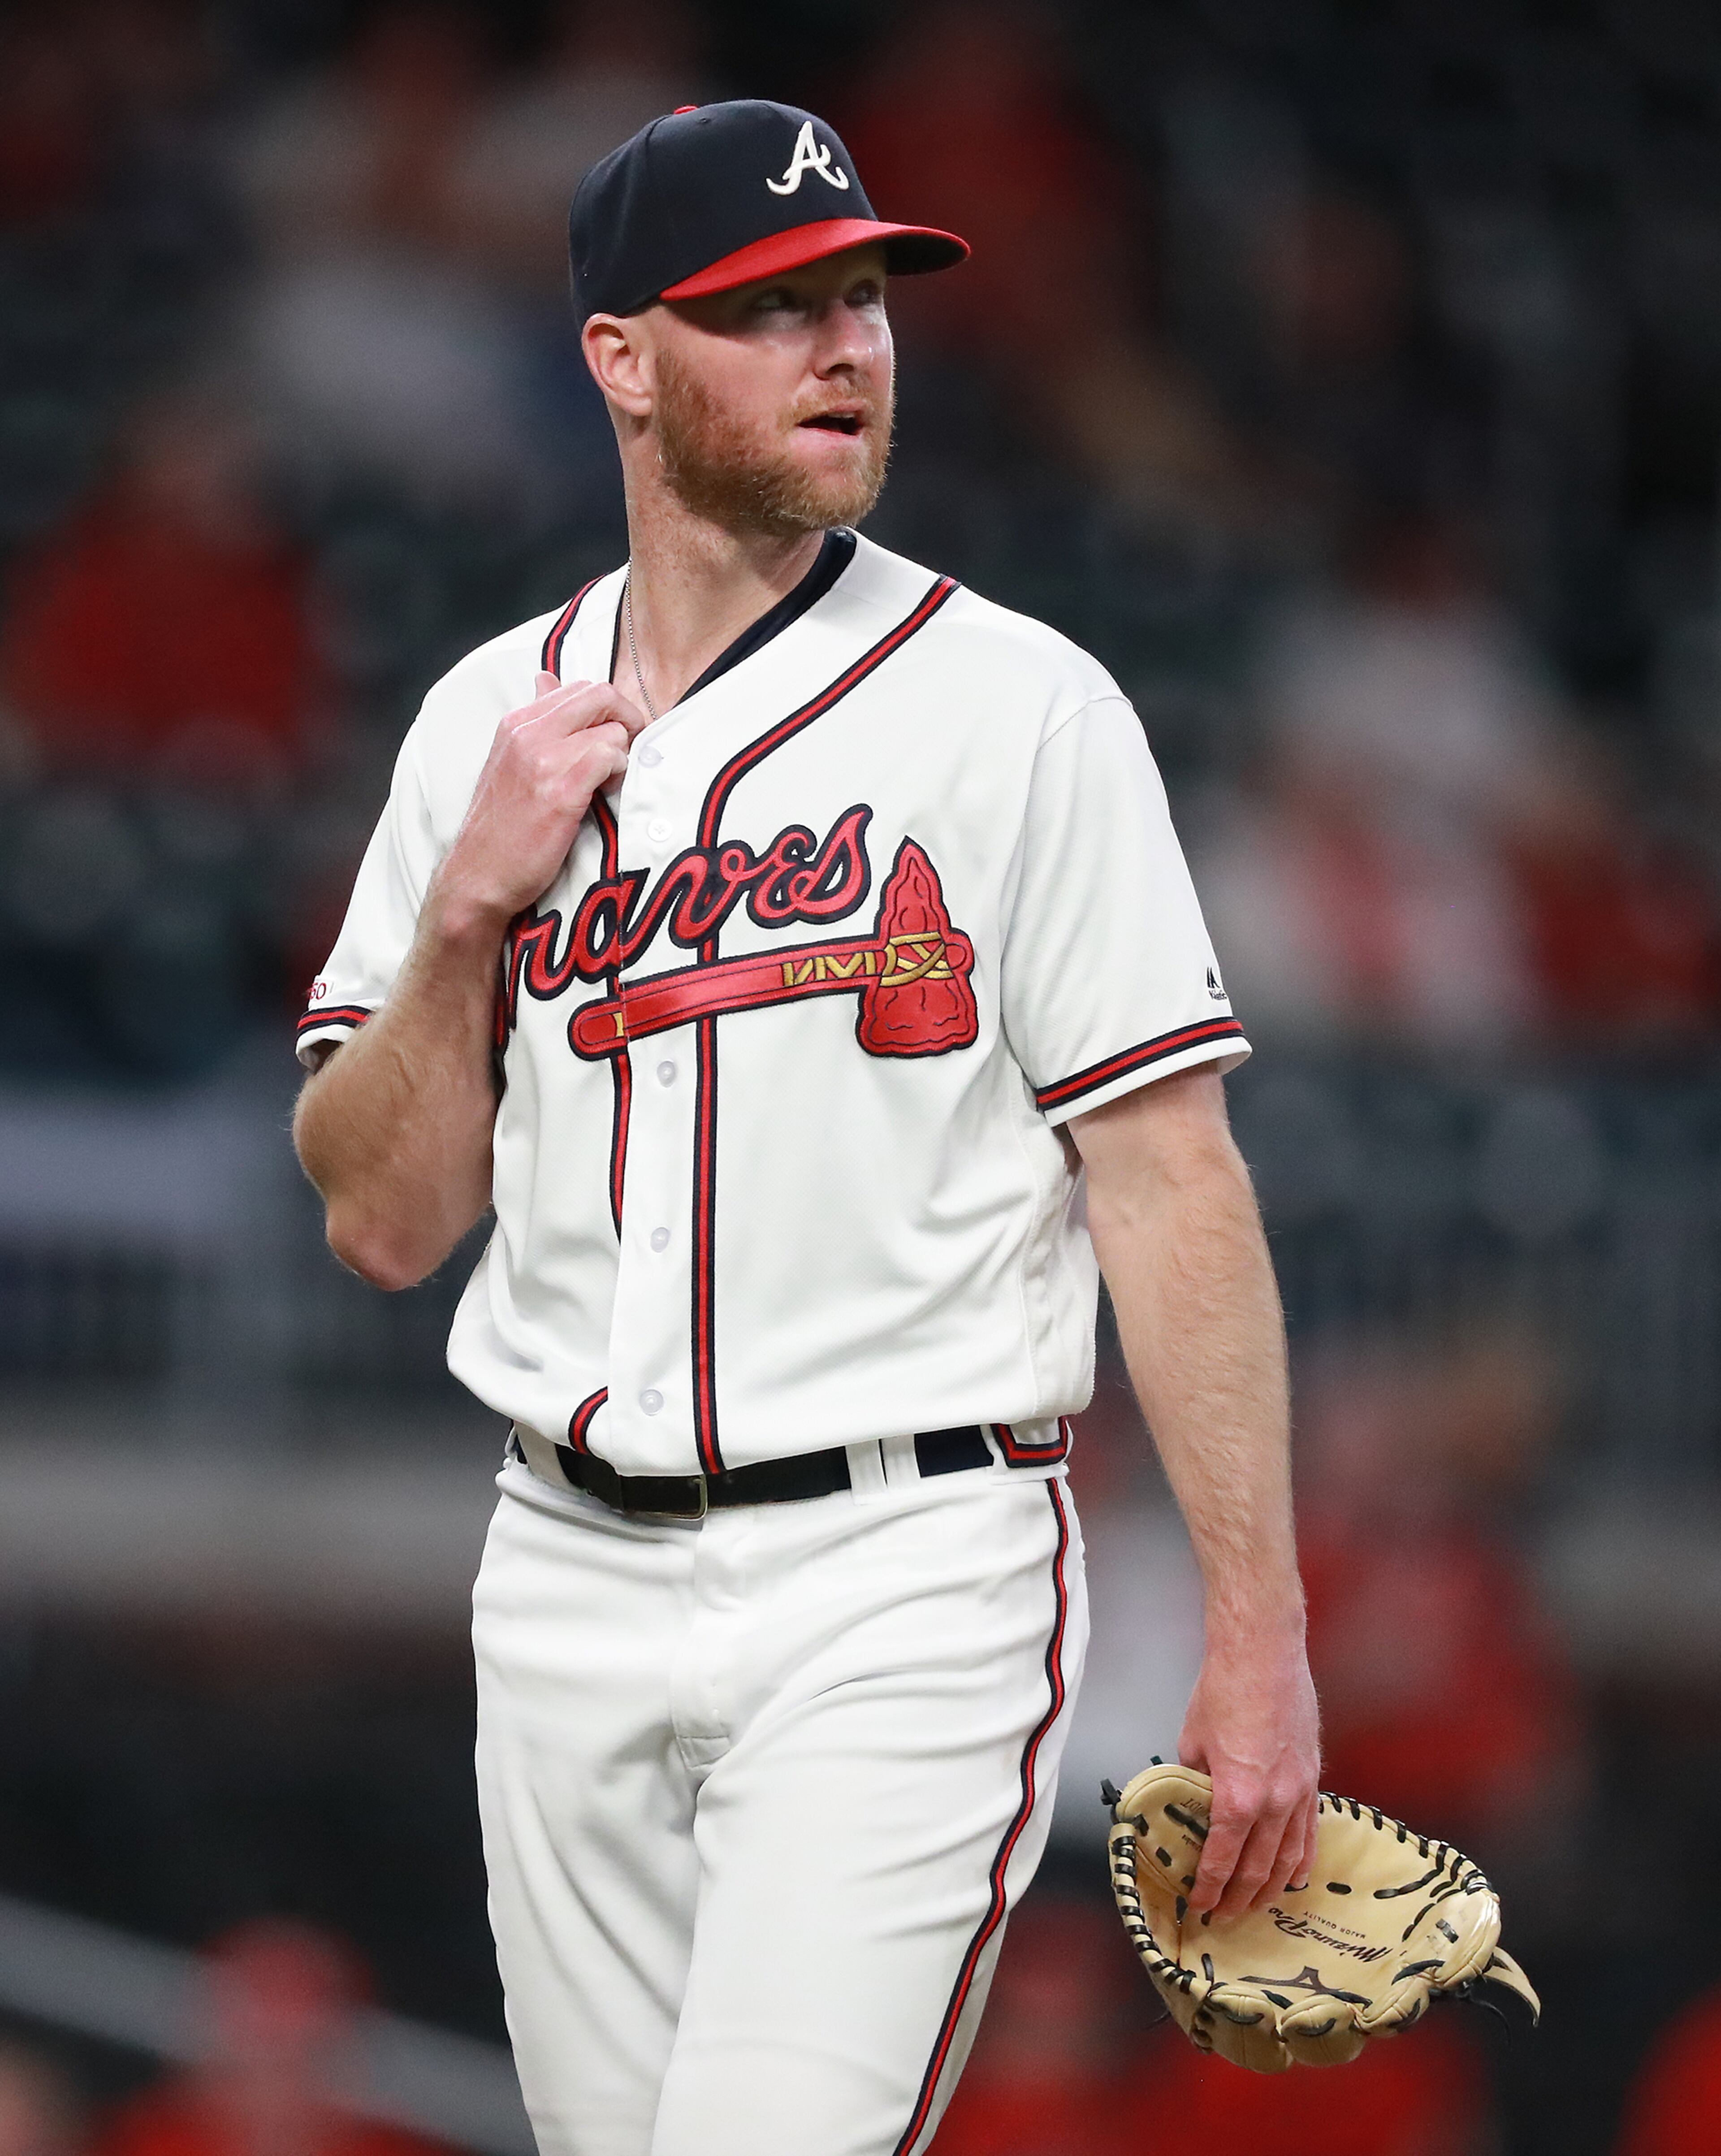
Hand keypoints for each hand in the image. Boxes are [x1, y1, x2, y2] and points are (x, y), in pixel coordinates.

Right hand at [436, 672, 649, 929]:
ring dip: (621, 755)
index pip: (579, 687)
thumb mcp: (510, 760)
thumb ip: (536, 721)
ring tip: (608, 781)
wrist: (479, 874)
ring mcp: (543, 759)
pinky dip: (618, 772)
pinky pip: (610, 757)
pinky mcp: (561, 790)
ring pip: (611, 729)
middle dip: (626, 719)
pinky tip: (605, 792)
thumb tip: (546, 680)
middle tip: (626, 751)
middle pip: (600, 695)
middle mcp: (527, 732)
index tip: (611, 736)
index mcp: (516, 722)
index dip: (608, 710)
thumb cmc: (501, 825)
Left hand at [1177, 1621, 1320, 1923]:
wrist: (1263, 1655)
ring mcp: (1299, 1793)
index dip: (1208, 1888)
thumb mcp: (1192, 1742)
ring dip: (1270, 1889)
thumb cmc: (1222, 1691)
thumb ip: (1196, 1783)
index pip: (1220, 1859)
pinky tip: (1294, 1877)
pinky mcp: (1313, 1780)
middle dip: (1237, 1898)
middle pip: (1256, 1869)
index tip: (1199, 1905)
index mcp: (1236, 1796)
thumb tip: (1193, 1807)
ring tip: (1254, 1906)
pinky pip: (1310, 1833)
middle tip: (1224, 1915)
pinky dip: (1301, 1861)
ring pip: (1288, 1859)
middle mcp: (1273, 1803)